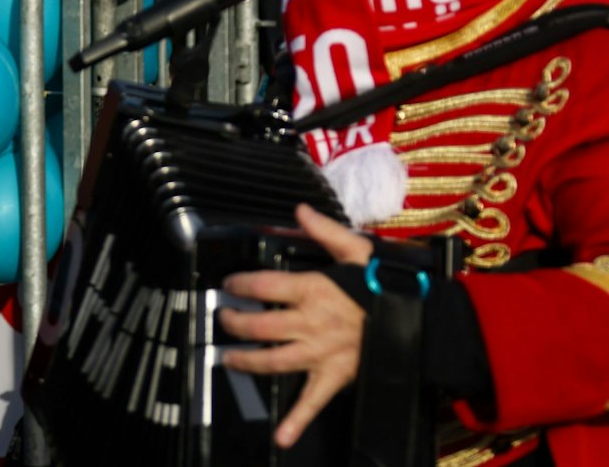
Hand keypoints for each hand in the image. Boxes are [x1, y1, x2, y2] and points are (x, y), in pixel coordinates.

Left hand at [219, 205, 373, 447]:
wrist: (423, 320)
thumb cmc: (388, 284)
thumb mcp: (359, 250)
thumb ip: (325, 231)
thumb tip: (298, 209)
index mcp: (313, 289)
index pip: (262, 286)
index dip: (239, 284)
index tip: (228, 284)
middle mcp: (311, 323)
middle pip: (259, 326)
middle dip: (234, 323)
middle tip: (223, 319)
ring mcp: (321, 353)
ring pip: (273, 360)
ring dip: (245, 361)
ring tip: (227, 358)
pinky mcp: (336, 376)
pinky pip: (313, 401)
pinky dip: (297, 422)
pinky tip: (280, 437)